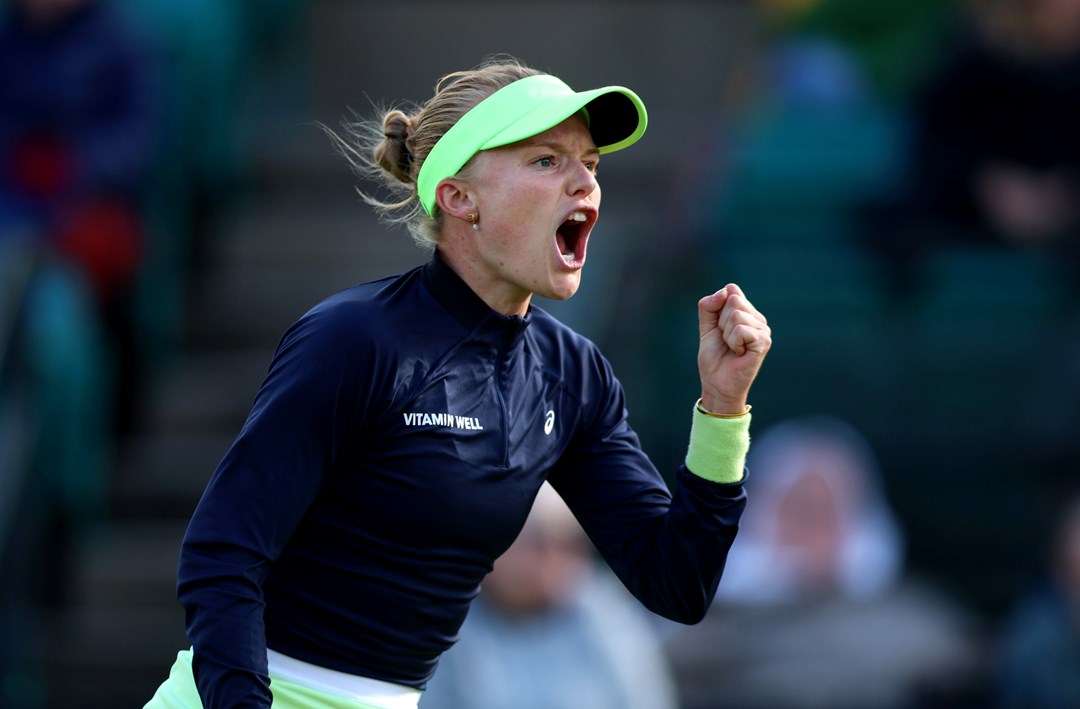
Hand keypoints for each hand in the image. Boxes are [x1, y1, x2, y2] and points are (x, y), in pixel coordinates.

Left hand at [697, 284, 770, 413]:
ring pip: (736, 315)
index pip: (731, 290)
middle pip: (733, 300)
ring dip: (726, 334)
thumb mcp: (706, 326)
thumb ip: (708, 306)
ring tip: (732, 347)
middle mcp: (758, 318)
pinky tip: (738, 353)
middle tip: (725, 340)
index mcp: (746, 311)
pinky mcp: (764, 342)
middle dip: (721, 322)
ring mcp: (763, 329)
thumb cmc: (714, 356)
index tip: (719, 327)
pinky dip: (733, 342)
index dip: (717, 308)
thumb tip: (725, 291)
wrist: (717, 382)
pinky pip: (741, 330)